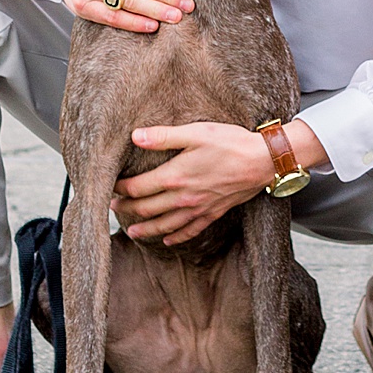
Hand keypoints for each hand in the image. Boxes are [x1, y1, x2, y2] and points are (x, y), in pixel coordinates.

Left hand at [114, 123, 272, 241]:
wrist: (261, 161)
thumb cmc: (229, 142)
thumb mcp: (195, 132)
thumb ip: (164, 136)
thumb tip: (135, 136)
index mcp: (174, 176)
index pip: (138, 187)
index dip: (121, 188)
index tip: (111, 187)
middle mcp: (183, 197)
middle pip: (147, 208)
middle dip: (127, 209)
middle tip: (112, 209)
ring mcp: (198, 208)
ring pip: (164, 225)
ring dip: (145, 229)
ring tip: (131, 231)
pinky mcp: (212, 213)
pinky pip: (190, 231)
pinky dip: (176, 237)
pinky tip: (167, 240)